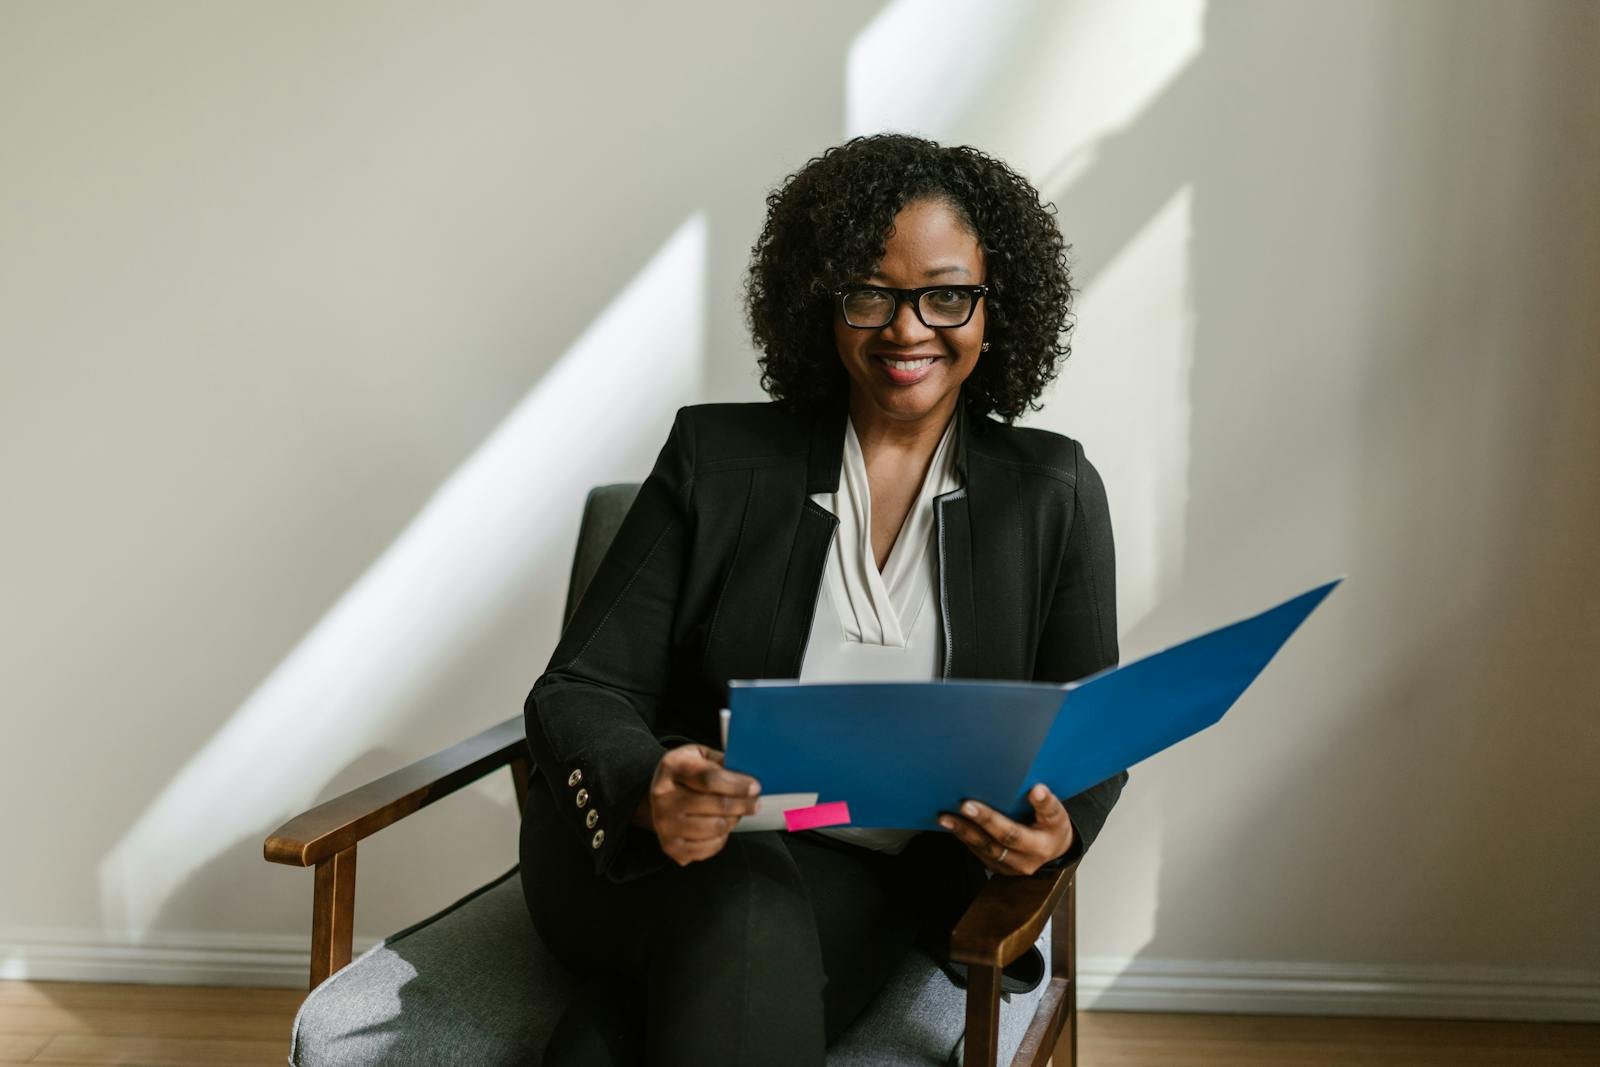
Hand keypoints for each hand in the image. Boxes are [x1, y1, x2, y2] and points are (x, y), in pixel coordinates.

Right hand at [640, 743, 760, 865]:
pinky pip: (710, 847)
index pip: (710, 779)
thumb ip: (722, 762)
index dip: (737, 785)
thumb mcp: (700, 755)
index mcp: (672, 767)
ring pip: (716, 827)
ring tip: (735, 813)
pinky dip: (722, 838)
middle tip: (754, 803)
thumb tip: (748, 777)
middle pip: (717, 805)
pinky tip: (720, 826)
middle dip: (743, 804)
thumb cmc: (686, 773)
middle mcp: (663, 796)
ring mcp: (665, 823)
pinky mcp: (671, 846)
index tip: (755, 787)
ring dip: (733, 820)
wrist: (659, 796)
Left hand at [938, 784, 1075, 875]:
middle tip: (963, 805)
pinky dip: (964, 836)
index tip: (1004, 801)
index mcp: (1041, 846)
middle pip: (999, 841)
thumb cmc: (1052, 826)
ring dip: (963, 831)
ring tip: (945, 817)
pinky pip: (978, 852)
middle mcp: (1025, 861)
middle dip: (981, 821)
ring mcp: (1009, 867)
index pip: (1023, 831)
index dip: (1012, 816)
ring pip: (984, 848)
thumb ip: (1047, 804)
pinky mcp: (997, 867)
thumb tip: (1037, 789)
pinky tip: (951, 823)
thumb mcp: (1057, 814)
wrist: (1053, 849)